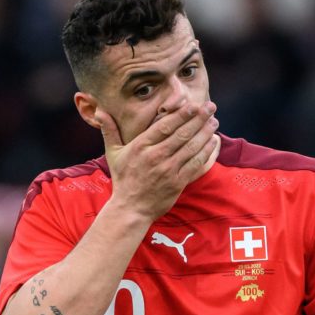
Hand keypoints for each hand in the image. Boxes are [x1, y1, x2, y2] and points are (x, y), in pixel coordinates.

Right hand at [97, 101, 218, 220]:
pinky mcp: (178, 182)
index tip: (193, 105)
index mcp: (140, 147)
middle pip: (182, 134)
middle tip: (210, 107)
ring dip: (205, 133)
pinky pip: (196, 164)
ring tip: (214, 121)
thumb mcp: (113, 153)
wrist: (130, 209)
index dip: (181, 114)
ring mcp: (168, 170)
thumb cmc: (123, 179)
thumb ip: (109, 130)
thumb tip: (100, 111)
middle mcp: (155, 157)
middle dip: (199, 119)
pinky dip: (207, 152)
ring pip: (191, 147)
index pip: (164, 126)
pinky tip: (213, 142)